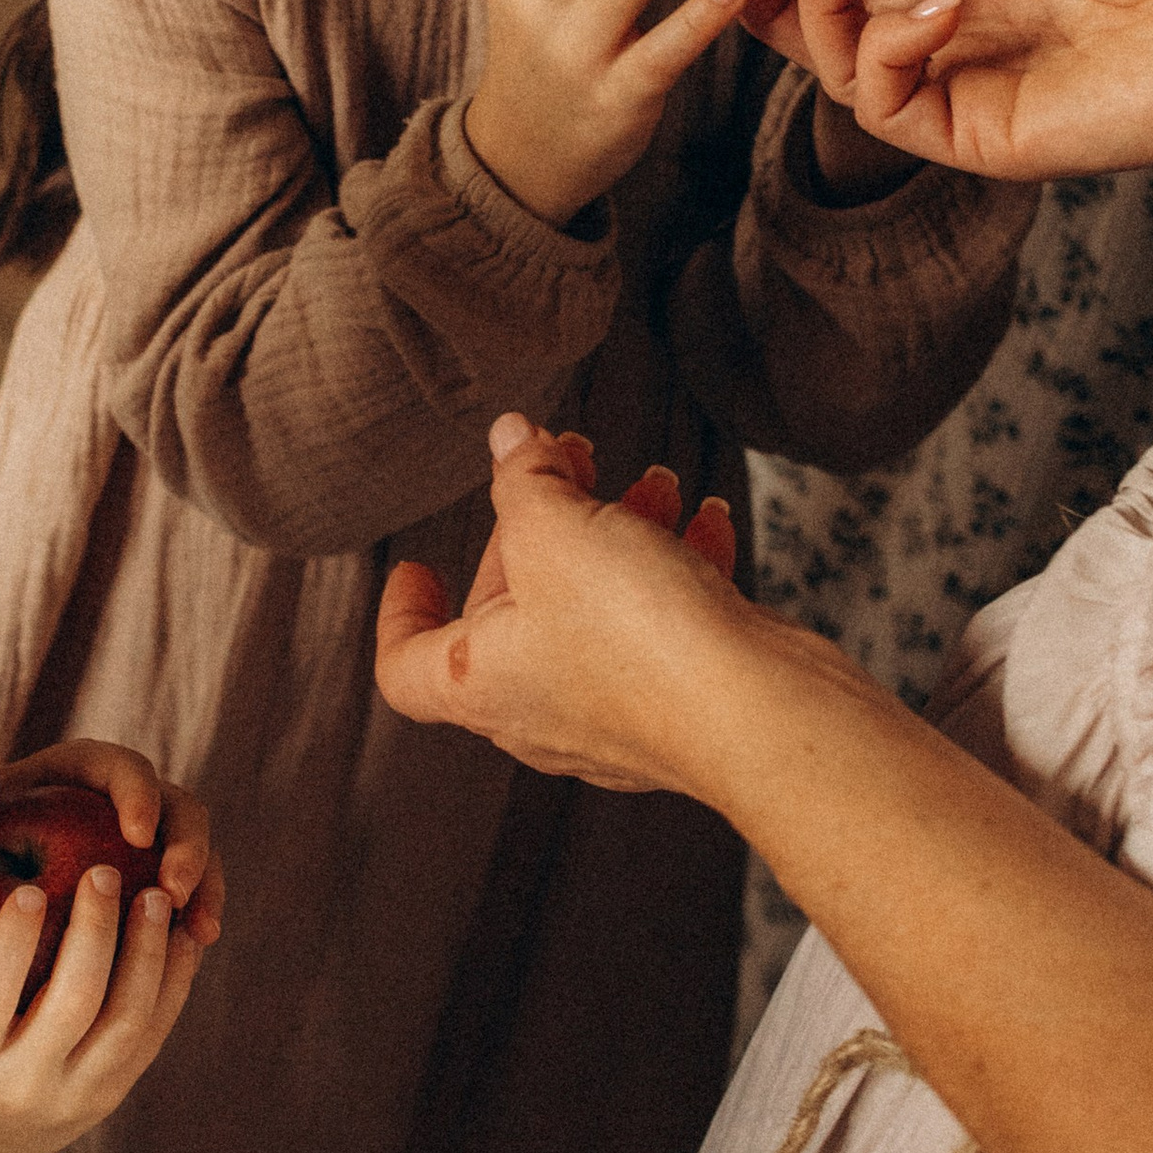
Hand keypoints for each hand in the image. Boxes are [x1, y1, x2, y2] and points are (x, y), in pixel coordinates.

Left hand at [0, 738, 224, 947]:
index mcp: (88, 769)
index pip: (128, 770)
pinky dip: (194, 924)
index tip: (137, 834)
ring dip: (206, 891)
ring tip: (200, 931)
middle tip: (175, 891)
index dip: (141, 797)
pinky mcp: (156, 889)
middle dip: (190, 849)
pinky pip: (188, 902)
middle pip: (183, 811)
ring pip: (199, 858)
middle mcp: (131, 801)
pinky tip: (192, 954)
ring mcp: (152, 848)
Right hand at [0, 843, 202, 1152]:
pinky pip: (153, 1036)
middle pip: (72, 1004)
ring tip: (155, 894)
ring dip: (147, 954)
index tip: (31, 886)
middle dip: (93, 933)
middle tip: (102, 871)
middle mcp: (22, 1084)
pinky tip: (181, 933)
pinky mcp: (113, 1096)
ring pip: (126, 1023)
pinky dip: (173, 983)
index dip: (12, 943)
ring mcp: (76, 1096)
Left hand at [375, 416, 753, 790]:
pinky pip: (660, 631)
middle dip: (541, 526)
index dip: (400, 613)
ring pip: (594, 610)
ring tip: (654, 482)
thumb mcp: (557, 527)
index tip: (416, 567)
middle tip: (569, 462)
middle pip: (511, 611)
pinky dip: (676, 572)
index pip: (403, 666)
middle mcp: (536, 710)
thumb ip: (525, 477)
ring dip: (619, 536)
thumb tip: (509, 437)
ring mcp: (610, 715)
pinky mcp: (675, 706)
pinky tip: (706, 522)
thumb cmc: (635, 635)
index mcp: (479, 682)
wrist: (752, 708)